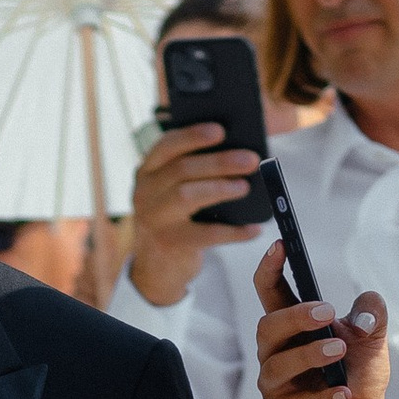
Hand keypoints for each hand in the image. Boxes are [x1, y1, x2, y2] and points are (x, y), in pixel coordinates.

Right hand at [125, 123, 265, 308]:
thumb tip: (237, 152)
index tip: (221, 130)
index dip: (193, 135)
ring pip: (187, 196)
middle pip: (181, 169)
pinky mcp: (170, 243)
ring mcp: (155, 219)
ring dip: (221, 188)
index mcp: (147, 172)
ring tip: (245, 187)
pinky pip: (206, 234)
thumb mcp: (172, 190)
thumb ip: (192, 170)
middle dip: (219, 162)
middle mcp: (145, 193)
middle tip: (250, 160)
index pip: (166, 145)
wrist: (156, 268)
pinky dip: (233, 231)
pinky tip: (253, 229)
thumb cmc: (174, 218)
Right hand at [252, 244, 398, 398]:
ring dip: (309, 355)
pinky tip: (344, 392)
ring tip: (339, 351)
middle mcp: (276, 352)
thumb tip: (363, 313)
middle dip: (295, 317)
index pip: (271, 292)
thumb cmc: (358, 371)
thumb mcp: (373, 335)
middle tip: (328, 312)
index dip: (270, 269)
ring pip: (277, 364)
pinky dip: (322, 396)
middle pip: (268, 327)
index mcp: (293, 326)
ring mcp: (275, 384)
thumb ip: (372, 314)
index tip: (280, 245)